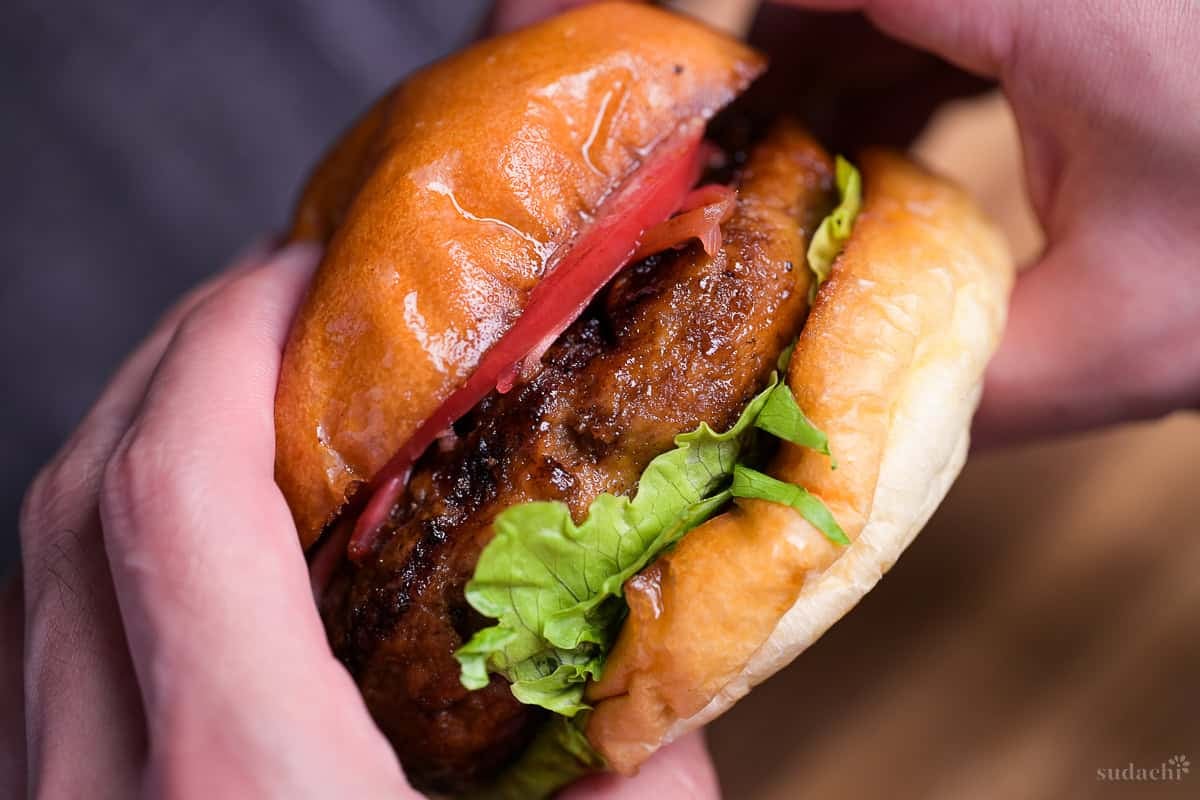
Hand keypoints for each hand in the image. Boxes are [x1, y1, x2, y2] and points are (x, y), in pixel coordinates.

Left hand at [5, 243, 715, 796]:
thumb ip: (636, 780)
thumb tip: (676, 668)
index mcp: (245, 783)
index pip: (177, 489)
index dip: (227, 341)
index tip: (303, 275)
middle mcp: (104, 788)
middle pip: (81, 497)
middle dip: (180, 362)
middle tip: (287, 313)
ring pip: (35, 567)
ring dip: (135, 448)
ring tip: (246, 405)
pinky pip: (36, 645)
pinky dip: (106, 556)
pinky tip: (196, 552)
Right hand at [492, 0, 1199, 442]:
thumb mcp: (1136, 326)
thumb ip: (948, 381)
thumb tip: (817, 429)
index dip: (600, 3)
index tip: (517, 63)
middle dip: (654, 55)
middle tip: (595, 165)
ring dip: (747, 87)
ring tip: (711, 203)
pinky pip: (877, 9)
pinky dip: (834, 85)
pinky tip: (832, 173)